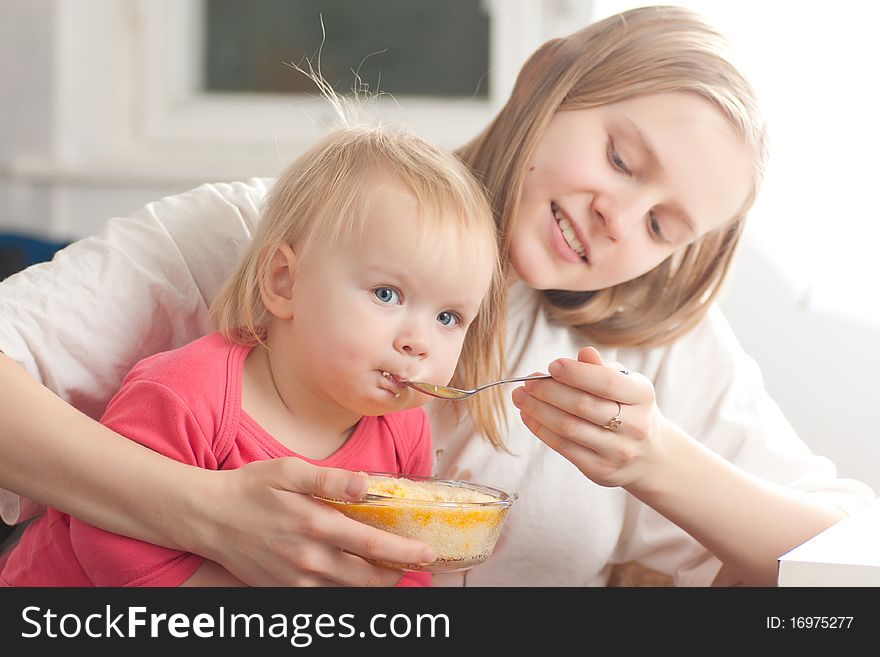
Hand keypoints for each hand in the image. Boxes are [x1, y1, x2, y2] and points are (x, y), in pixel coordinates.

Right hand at [186, 458, 435, 585]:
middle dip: (395, 573)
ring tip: (391, 571)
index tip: (426, 553)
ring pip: (348, 592)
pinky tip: (353, 577)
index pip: (371, 546)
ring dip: (374, 585)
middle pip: (366, 578)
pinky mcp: (283, 589)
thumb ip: (329, 480)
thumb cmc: (248, 488)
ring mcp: (296, 580)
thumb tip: (364, 485)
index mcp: (315, 526)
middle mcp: (309, 560)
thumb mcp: (288, 471)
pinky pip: (325, 597)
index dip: (403, 553)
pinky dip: (346, 591)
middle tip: (415, 563)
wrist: (205, 517)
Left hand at [511, 346, 667, 487]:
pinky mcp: (600, 470)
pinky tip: (528, 416)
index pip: (607, 382)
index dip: (576, 373)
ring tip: (521, 396)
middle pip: (582, 405)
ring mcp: (618, 451)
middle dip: (548, 391)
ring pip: (569, 428)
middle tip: (528, 381)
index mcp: (642, 395)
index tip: (552, 366)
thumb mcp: (625, 383)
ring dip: (538, 410)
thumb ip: (603, 368)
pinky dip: (541, 429)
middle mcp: (635, 426)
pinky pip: (563, 447)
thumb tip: (584, 354)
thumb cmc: (629, 408)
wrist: (649, 455)